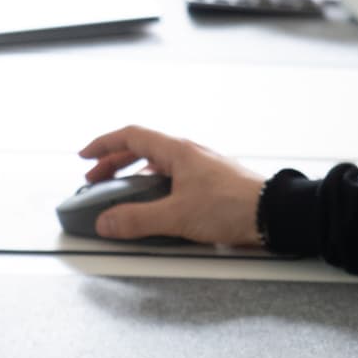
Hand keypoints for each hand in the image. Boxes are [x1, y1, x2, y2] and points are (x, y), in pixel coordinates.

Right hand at [76, 124, 264, 246]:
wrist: (273, 214)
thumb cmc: (233, 206)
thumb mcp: (177, 216)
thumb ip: (137, 220)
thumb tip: (106, 222)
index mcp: (177, 151)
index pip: (131, 136)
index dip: (104, 144)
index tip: (85, 155)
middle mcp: (188, 154)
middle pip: (141, 149)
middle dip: (114, 162)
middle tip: (95, 179)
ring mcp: (199, 167)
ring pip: (157, 164)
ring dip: (133, 176)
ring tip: (120, 194)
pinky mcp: (209, 184)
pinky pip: (171, 178)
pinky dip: (153, 187)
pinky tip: (153, 205)